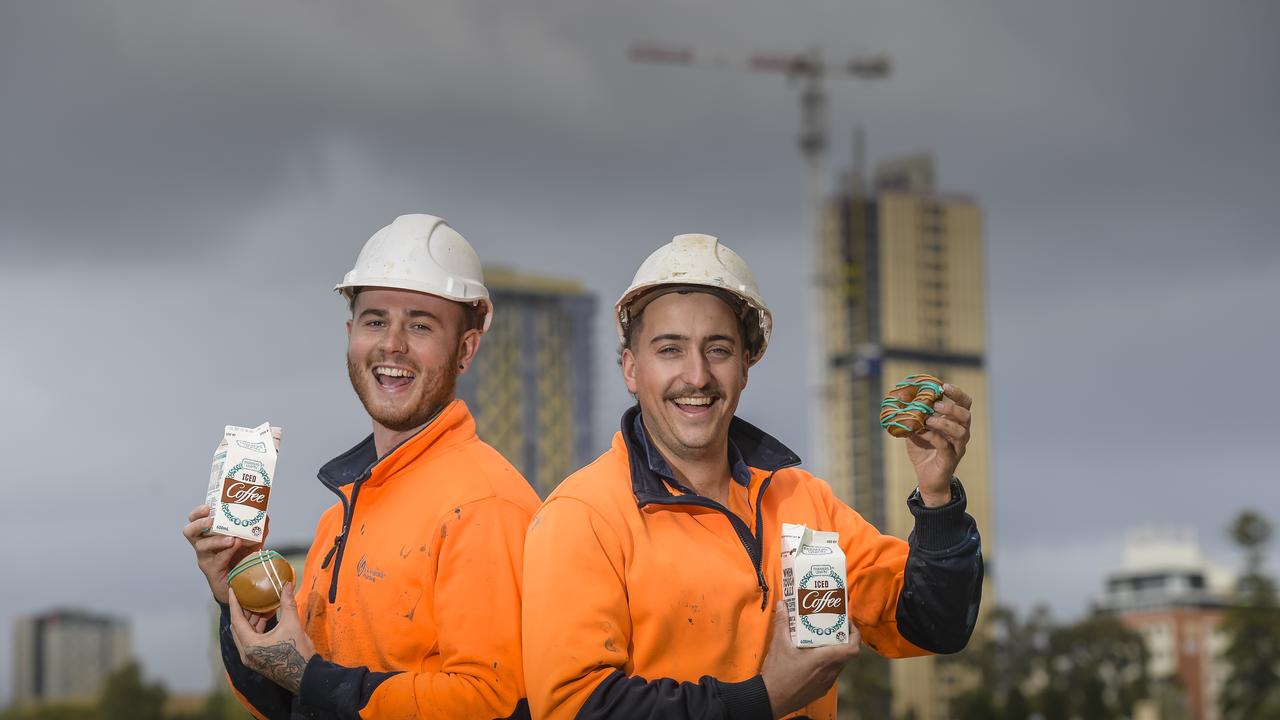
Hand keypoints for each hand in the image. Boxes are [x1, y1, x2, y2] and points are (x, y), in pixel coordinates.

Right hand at [181, 505, 258, 603]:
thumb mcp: (251, 540)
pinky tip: (236, 546)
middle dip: (199, 523)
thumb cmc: (242, 558)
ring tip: (231, 538)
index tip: (207, 507)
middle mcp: (203, 545)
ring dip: (216, 540)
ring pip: (201, 546)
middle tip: (212, 520)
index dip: (197, 513)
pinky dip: (227, 552)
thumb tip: (265, 516)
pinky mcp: (212, 571)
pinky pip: (216, 560)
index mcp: (209, 534)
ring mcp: (206, 558)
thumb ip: (257, 529)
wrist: (243, 582)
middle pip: (189, 532)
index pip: (195, 520)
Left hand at [228, 581, 315, 693]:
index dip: (234, 604)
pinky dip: (256, 629)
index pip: (236, 620)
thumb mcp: (292, 625)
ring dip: (251, 621)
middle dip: (243, 611)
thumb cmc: (298, 652)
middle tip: (248, 597)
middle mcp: (246, 654)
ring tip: (260, 606)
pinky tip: (266, 619)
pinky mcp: (257, 661)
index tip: (231, 591)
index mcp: (250, 645)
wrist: (306, 675)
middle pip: (238, 628)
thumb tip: (287, 585)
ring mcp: (251, 659)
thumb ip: (287, 604)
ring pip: (245, 635)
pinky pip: (251, 641)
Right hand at [760, 603, 860, 717]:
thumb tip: (783, 605)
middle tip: (834, 627)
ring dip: (836, 652)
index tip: (847, 624)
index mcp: (823, 660)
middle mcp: (829, 672)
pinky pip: (831, 673)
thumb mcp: (778, 644)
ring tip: (823, 640)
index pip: (852, 649)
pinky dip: (828, 663)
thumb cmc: (777, 674)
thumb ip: (782, 622)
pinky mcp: (821, 689)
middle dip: (844, 639)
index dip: (855, 635)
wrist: (771, 699)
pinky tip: (814, 657)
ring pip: (839, 664)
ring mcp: (826, 683)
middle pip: (847, 654)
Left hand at [905, 382, 972, 505]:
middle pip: (966, 416)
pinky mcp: (950, 459)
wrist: (927, 479)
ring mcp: (957, 447)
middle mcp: (961, 434)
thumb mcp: (915, 431)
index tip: (944, 386)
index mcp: (955, 423)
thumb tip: (900, 402)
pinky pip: (946, 446)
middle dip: (952, 407)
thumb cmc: (924, 452)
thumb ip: (912, 417)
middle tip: (936, 404)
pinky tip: (923, 432)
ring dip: (944, 422)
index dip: (957, 393)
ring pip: (959, 431)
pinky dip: (934, 437)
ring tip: (929, 419)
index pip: (964, 404)